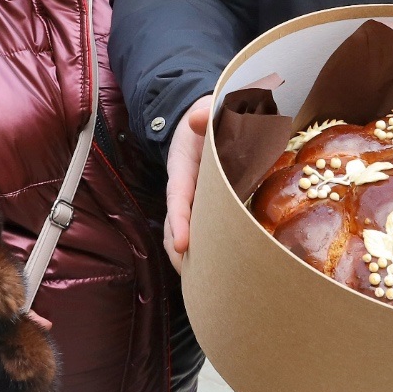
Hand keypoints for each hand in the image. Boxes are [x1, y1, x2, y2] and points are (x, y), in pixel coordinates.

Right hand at [164, 95, 212, 274]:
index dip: (180, 221)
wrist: (207, 120)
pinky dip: (205, 251)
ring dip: (189, 258)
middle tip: (192, 275)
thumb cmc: (210, 115)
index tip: (183, 244)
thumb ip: (205, 112)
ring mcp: (194, 201)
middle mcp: (185, 189)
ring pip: (184, 233)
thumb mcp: (208, 108)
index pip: (178, 197)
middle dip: (179, 252)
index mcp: (184, 167)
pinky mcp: (205, 207)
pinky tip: (217, 272)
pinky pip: (202, 231)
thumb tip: (196, 119)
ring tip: (203, 284)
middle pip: (175, 225)